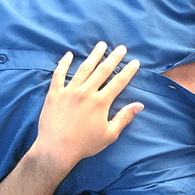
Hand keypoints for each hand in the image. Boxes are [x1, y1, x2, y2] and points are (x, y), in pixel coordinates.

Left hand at [33, 42, 143, 169]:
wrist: (56, 149)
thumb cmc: (84, 145)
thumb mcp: (109, 135)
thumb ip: (124, 117)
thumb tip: (139, 105)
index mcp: (101, 102)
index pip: (118, 82)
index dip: (128, 71)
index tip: (135, 62)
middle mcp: (86, 92)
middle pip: (102, 70)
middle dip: (113, 58)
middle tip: (121, 48)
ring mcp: (69, 91)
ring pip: (83, 68)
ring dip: (93, 56)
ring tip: (101, 45)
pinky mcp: (54, 94)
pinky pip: (59, 75)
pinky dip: (63, 63)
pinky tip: (68, 55)